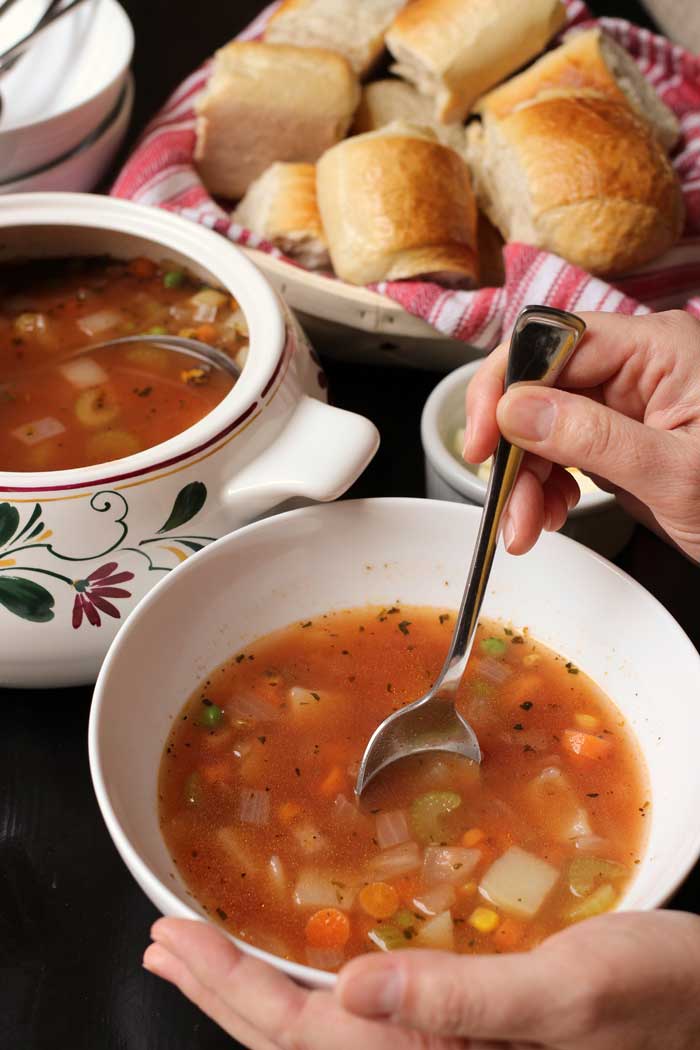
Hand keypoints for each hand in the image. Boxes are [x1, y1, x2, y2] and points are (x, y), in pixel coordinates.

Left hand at [143, 909, 699, 1048]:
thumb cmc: (672, 1003)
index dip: (231, 990)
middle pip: (301, 1044)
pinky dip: (321, 983)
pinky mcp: (476, 1029)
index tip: (173, 939)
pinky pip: (377, 1017)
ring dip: (260, 989)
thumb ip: (466, 1002)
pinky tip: (308, 958)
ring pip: (331, 1033)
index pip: (307, 1043)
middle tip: (162, 942)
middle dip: (223, 993)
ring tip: (205, 950)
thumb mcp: (575, 993)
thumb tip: (352, 991)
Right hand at [463, 310, 699, 560]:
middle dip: (514, 451)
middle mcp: (637, 366)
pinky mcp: (621, 438)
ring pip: (544, 425)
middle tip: (504, 508)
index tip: (481, 442)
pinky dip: (546, 486)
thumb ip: (591, 437)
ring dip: (525, 480)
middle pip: (540, 388)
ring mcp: (627, 403)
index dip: (504, 388)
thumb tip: (514, 409)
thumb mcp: (672, 473)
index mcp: (656, 348)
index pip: (551, 342)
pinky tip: (549, 515)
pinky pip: (563, 450)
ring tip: (526, 528)